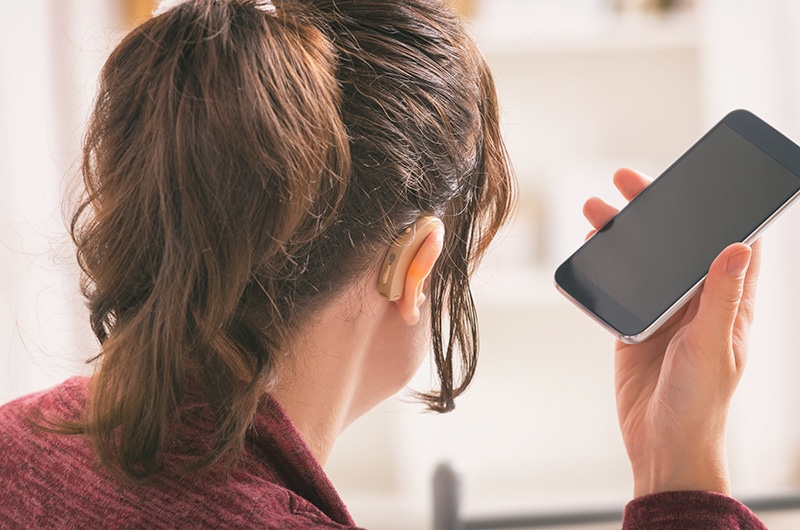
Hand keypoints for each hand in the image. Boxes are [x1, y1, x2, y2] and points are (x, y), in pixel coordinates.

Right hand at [583, 167, 760, 497]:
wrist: (662, 444)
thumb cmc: (700, 403)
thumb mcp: (712, 347)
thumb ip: (721, 298)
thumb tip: (738, 246)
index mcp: (728, 304)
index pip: (731, 244)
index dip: (720, 210)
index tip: (702, 179)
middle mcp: (696, 302)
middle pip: (677, 244)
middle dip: (656, 210)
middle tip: (630, 181)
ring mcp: (663, 314)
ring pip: (643, 262)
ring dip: (623, 236)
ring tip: (598, 211)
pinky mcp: (633, 327)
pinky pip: (618, 289)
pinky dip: (604, 268)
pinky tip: (590, 250)